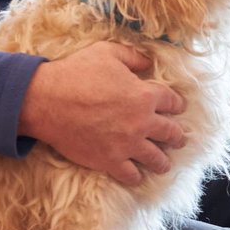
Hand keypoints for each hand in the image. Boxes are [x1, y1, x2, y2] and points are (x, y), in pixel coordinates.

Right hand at [18, 41, 186, 185]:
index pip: (172, 102)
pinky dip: (137, 176)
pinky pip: (131, 175)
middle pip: (170, 132)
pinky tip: (138, 176)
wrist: (48, 101)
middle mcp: (142, 122)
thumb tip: (149, 62)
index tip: (179, 108)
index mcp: (145, 95)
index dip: (177, 104)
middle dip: (177, 136)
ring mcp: (127, 145)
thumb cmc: (78, 72)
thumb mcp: (109, 53)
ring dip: (163, 162)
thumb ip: (134, 57)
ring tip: (165, 165)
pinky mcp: (109, 161)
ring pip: (155, 158)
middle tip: (181, 140)